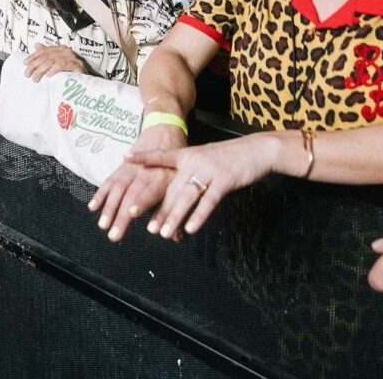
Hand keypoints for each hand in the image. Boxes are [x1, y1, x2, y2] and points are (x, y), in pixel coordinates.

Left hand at [23, 43, 86, 81]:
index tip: (25, 63)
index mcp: (61, 49)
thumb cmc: (70, 74)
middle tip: (27, 74)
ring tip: (35, 78)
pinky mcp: (77, 65)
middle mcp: (66, 51)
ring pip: (52, 61)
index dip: (33, 56)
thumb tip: (36, 45)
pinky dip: (54, 69)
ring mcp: (72, 58)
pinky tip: (48, 75)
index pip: (44, 51)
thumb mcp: (56, 64)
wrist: (86, 84)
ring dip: (41, 70)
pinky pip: (62, 65)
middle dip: (35, 65)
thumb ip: (47, 54)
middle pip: (46, 56)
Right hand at [88, 123, 184, 241]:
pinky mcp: (121, 167)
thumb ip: (173, 209)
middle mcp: (144, 172)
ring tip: (103, 225)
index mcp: (162, 177)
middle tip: (114, 235)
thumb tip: (177, 239)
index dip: (141, 201)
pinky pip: (109, 181)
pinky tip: (93, 206)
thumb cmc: (174, 164)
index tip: (131, 213)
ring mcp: (131, 168)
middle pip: (131, 194)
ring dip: (109, 207)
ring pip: (118, 188)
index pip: (150, 190)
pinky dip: (100, 194)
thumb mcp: (179, 182)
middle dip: (121, 215)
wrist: (163, 131)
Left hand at [122, 131, 280, 240]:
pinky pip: (208, 201)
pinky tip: (191, 228)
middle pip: (171, 187)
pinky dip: (198, 216)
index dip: (144, 157)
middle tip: (146, 226)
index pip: (162, 155)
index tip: (126, 159)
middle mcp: (194, 160)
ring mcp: (208, 169)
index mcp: (187, 154)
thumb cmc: (228, 158)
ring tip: (163, 233)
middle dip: (158, 208)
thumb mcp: (205, 159)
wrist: (256, 150)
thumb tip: (174, 195)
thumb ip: (189, 173)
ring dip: (174, 216)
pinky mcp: (223, 180)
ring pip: (186, 196)